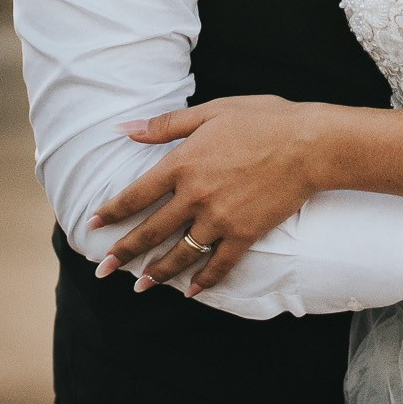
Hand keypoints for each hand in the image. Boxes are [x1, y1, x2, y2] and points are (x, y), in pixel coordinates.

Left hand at [88, 95, 323, 294]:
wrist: (309, 143)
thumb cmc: (262, 120)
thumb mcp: (211, 112)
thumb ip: (165, 125)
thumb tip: (123, 129)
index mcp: (182, 163)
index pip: (136, 194)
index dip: (111, 211)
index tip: (93, 224)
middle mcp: (195, 196)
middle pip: (151, 231)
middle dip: (124, 253)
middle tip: (103, 270)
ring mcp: (220, 219)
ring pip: (180, 254)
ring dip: (157, 273)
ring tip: (140, 287)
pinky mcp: (245, 234)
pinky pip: (219, 265)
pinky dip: (204, 281)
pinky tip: (191, 291)